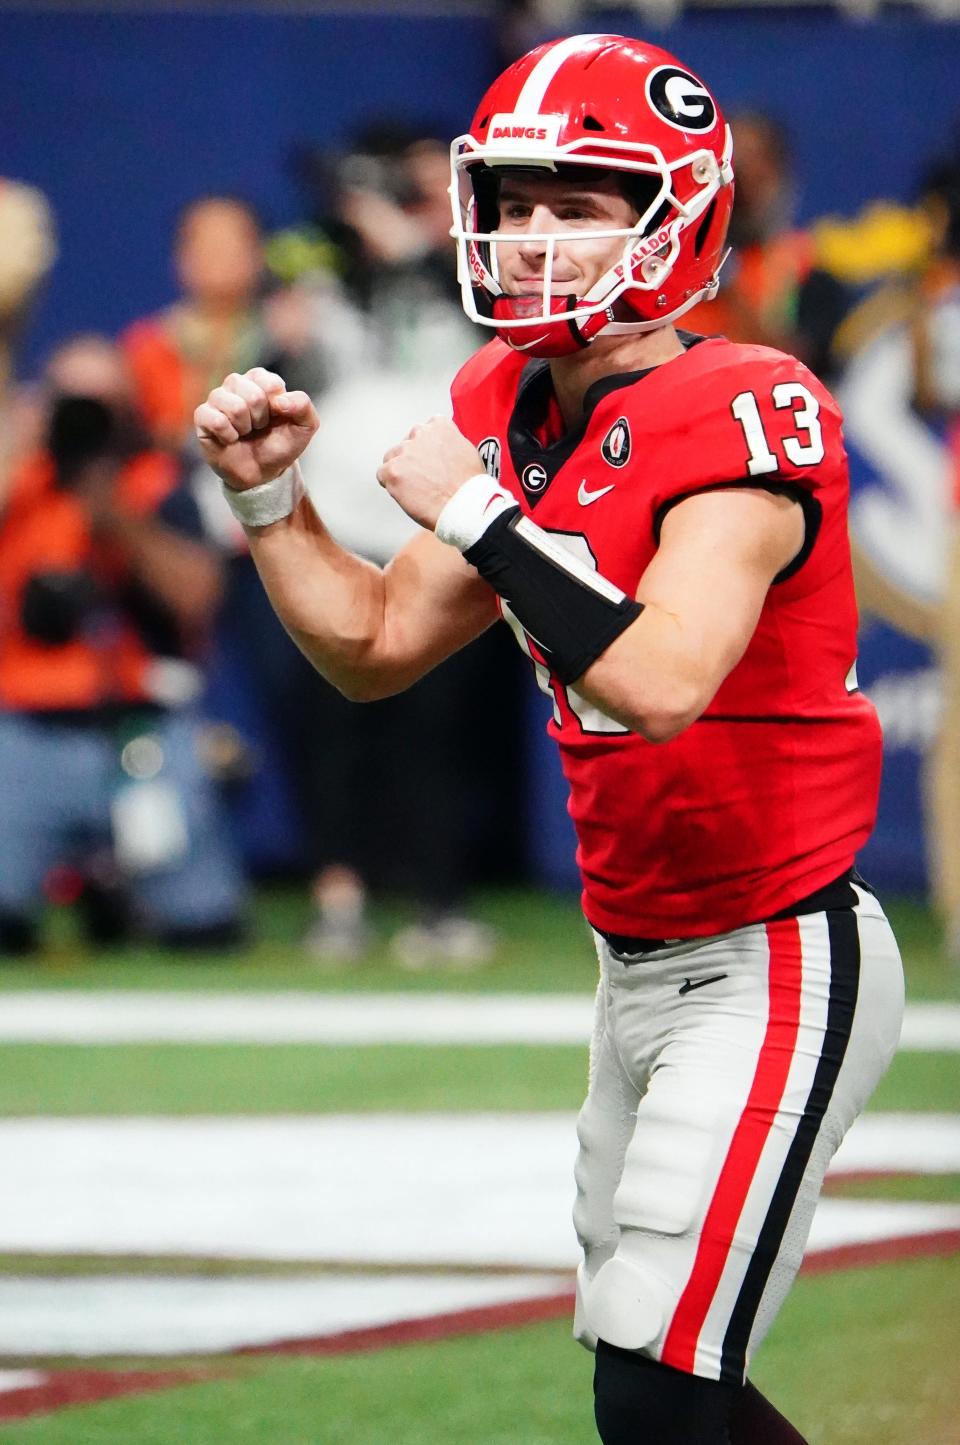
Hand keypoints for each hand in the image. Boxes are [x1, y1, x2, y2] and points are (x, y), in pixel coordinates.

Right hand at [194, 368, 318, 490]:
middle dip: (261, 419)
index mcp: (260, 380)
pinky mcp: (203, 416)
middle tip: (259, 428)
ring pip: (234, 406)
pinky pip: (214, 419)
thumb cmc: (281, 445)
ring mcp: (217, 399)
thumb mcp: (305, 427)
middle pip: (252, 395)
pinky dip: (228, 435)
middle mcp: (237, 384)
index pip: (270, 383)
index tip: (276, 418)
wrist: (263, 474)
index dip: (277, 408)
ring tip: (245, 433)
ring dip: (245, 428)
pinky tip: (230, 439)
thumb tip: (280, 400)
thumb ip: (303, 406)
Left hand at [377, 417, 482, 530]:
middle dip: (413, 460)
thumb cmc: (469, 487)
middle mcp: (420, 433)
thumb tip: (441, 452)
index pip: (425, 431)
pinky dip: (391, 486)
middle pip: (406, 444)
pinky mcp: (393, 470)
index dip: (427, 450)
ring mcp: (405, 451)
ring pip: (392, 459)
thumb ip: (448, 445)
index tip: (431, 462)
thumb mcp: (467, 452)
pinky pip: (382, 475)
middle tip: (425, 479)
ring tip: (418, 489)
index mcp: (440, 426)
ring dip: (401, 472)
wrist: (464, 506)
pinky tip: (408, 494)